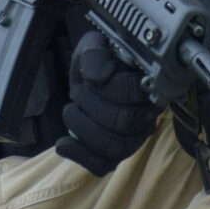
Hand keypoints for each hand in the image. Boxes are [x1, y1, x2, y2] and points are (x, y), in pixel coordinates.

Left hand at [55, 30, 159, 175]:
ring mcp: (134, 135)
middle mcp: (147, 111)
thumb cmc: (100, 58)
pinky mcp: (118, 150)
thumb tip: (98, 76)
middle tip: (77, 92)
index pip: (133, 92)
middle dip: (91, 106)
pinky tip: (63, 144)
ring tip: (70, 111)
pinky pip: (104, 164)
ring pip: (116, 147)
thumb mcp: (94, 44)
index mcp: (145, 81)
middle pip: (124, 122)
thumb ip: (94, 53)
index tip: (89, 77)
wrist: (100, 72)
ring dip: (84, 129)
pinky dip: (81, 156)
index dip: (107, 86)